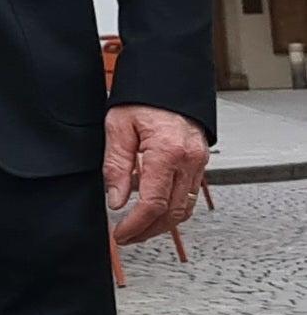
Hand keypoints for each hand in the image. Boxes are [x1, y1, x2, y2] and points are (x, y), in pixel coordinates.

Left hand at [104, 104, 209, 243]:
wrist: (167, 78)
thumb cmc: (142, 96)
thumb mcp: (117, 125)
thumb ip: (116, 164)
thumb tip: (115, 199)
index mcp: (167, 151)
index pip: (154, 203)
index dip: (136, 224)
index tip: (120, 233)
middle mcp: (188, 160)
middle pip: (173, 213)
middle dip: (148, 231)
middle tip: (127, 236)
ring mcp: (198, 162)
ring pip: (185, 209)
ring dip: (162, 224)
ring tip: (138, 229)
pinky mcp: (199, 162)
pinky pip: (189, 195)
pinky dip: (173, 209)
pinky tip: (155, 210)